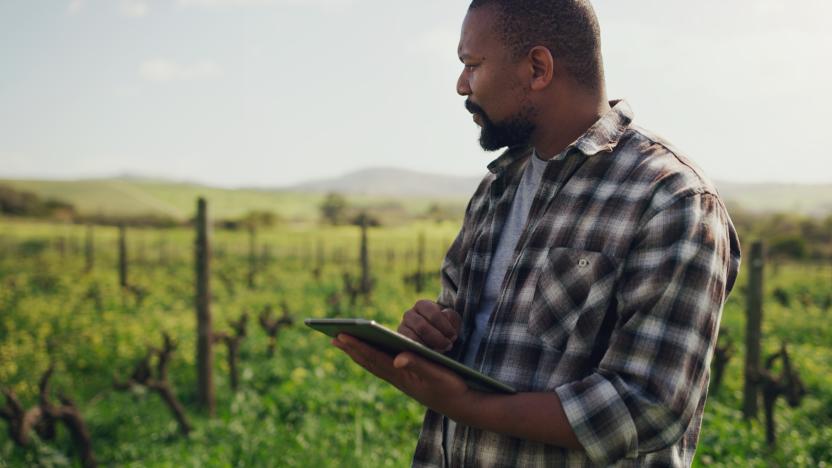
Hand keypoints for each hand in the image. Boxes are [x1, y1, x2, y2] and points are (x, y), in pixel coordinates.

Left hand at [331, 333, 472, 415]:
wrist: (461, 404)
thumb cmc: (451, 386)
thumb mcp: (437, 374)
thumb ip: (418, 364)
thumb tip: (397, 358)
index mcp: (401, 375)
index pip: (374, 357)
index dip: (357, 346)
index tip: (341, 336)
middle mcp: (397, 378)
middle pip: (368, 360)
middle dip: (351, 348)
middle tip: (333, 337)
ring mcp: (400, 379)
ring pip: (373, 364)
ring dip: (357, 353)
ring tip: (343, 343)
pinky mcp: (406, 379)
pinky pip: (382, 366)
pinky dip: (370, 357)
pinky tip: (367, 352)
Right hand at [398, 300, 460, 351]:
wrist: (436, 339)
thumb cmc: (445, 328)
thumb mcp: (452, 321)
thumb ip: (452, 317)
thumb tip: (445, 314)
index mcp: (422, 305)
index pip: (433, 314)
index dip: (444, 326)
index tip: (453, 336)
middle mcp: (409, 315)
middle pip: (422, 327)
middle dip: (437, 338)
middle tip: (448, 346)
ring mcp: (402, 328)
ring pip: (412, 338)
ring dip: (428, 346)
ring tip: (440, 352)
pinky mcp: (401, 342)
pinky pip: (407, 348)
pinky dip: (419, 352)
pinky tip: (429, 355)